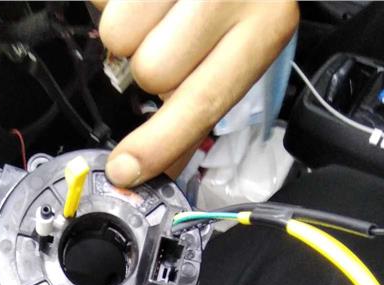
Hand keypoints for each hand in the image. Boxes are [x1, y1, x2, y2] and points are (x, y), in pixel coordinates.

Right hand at [94, 0, 298, 184]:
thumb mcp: (241, 44)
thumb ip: (200, 107)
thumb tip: (161, 167)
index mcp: (265, 27)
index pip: (201, 103)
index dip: (158, 143)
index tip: (125, 170)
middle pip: (151, 71)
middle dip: (145, 60)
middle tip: (164, 34)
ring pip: (118, 33)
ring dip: (121, 22)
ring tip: (152, 3)